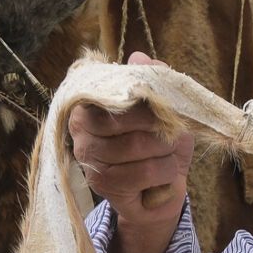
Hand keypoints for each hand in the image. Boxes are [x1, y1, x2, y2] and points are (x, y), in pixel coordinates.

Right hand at [67, 52, 195, 220]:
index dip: (151, 101)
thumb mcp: (165, 111)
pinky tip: (161, 178)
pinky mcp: (102, 183)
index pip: (121, 91)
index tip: (167, 111)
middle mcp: (81, 127)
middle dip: (164, 129)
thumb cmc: (160, 148)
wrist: (160, 195)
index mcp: (90, 102)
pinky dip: (166, 173)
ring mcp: (88, 157)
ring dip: (167, 153)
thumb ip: (154, 81)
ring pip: (142, 145)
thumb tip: (139, 56)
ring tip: (166, 158)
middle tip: (171, 139)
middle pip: (132, 118)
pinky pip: (147, 170)